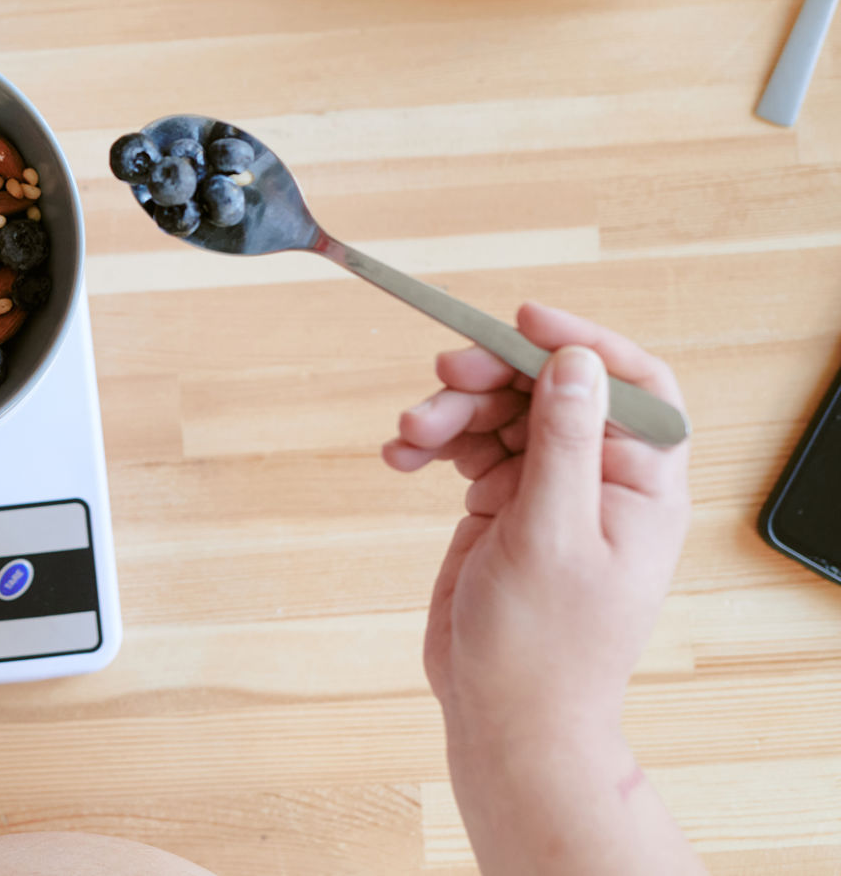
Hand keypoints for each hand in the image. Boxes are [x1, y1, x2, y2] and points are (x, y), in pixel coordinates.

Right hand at [382, 303, 699, 875]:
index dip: (583, 343)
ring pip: (500, 415)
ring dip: (451, 414)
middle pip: (549, 390)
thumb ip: (563, 441)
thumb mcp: (552, 534)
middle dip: (493, 377)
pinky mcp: (502, 509)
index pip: (631, 384)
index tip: (523, 322)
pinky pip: (467, 449)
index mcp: (639, 486)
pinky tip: (401, 456)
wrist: (506, 717)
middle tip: (443, 376)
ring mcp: (548, 493)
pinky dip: (432, 444)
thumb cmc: (543, 647)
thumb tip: (575, 362)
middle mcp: (599, 481)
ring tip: (410, 435)